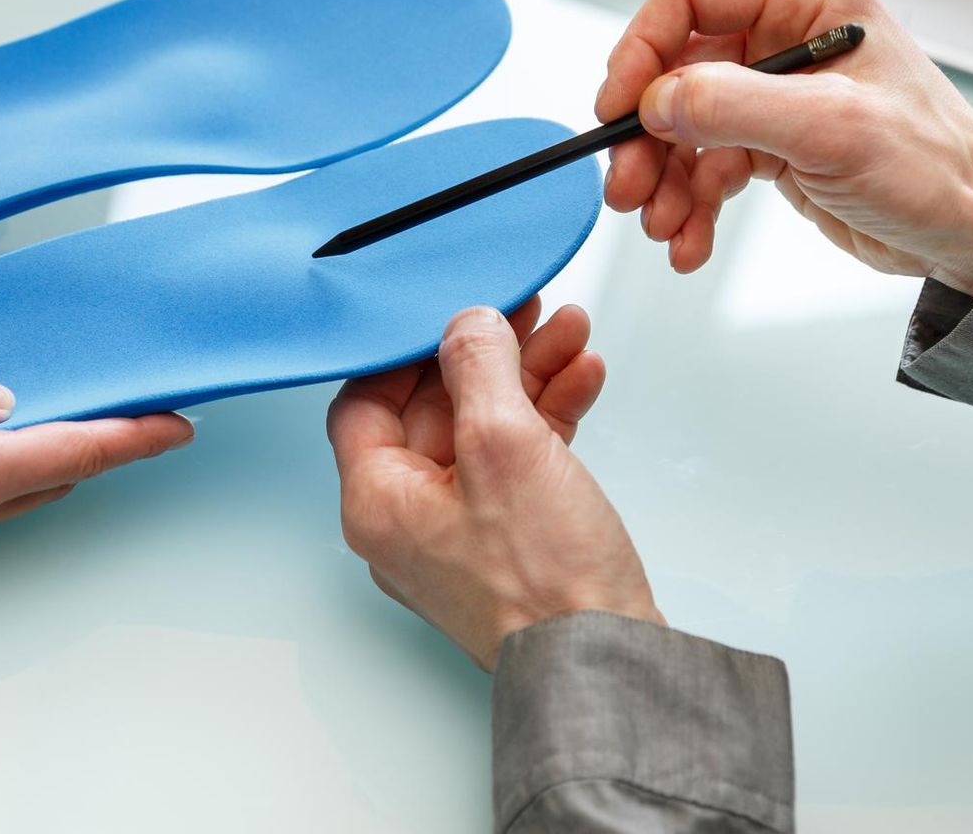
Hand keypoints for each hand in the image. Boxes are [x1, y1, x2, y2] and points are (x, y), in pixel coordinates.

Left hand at [328, 301, 657, 670]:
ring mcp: (462, 533)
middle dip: (487, 353)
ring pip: (485, 429)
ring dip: (528, 375)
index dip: (408, 349)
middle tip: (524, 308)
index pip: (366, 401)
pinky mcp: (513, 543)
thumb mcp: (504, 443)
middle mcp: (409, 520)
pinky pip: (519, 461)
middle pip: (434, 408)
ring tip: (569, 331)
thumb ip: (479, 366)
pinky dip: (548, 417)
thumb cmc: (544, 583)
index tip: (449, 309)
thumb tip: (467, 323)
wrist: (607, 663)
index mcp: (378, 501)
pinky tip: (582, 378)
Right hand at [597, 0, 972, 294]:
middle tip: (628, 189)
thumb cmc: (934, 168)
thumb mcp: (831, 129)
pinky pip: (702, 163)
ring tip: (663, 228)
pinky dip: (688, 204)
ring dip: (662, 180)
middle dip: (646, 136)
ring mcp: (775, 87)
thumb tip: (656, 101)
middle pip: (673, 69)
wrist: (971, 232)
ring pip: (680, 123)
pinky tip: (689, 240)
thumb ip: (734, 104)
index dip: (641, 49)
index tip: (618, 109)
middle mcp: (785, 33)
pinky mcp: (770, 136)